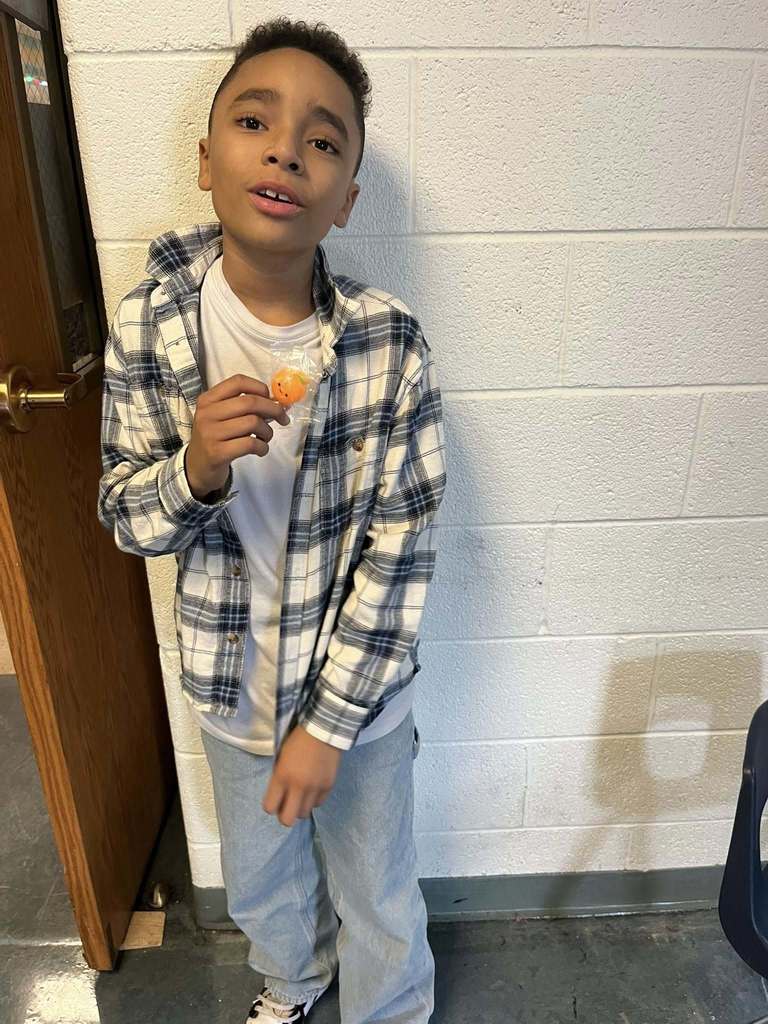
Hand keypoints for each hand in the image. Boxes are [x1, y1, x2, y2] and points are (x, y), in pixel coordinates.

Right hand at [185, 373, 290, 498]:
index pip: (238, 382)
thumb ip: (244, 407)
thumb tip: (277, 402)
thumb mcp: (221, 417)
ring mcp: (210, 433)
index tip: (271, 399)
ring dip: (268, 432)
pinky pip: (250, 444)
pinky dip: (263, 447)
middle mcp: (207, 413)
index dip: (260, 388)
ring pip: (253, 423)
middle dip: (273, 410)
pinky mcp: (217, 452)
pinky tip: (261, 450)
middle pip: (250, 402)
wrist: (197, 467)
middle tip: (282, 418)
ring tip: (265, 438)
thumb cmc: (215, 439)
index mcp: (208, 400)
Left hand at [262, 724, 343, 826]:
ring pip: (304, 814)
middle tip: (287, 805)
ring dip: (300, 807)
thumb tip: (279, 796)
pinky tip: (313, 789)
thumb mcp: (281, 759)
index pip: (270, 807)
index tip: (274, 800)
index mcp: (282, 777)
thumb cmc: (297, 742)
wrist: (322, 731)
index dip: (271, 806)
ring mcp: (314, 788)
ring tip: (301, 796)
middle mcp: (298, 786)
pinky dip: (314, 800)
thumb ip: (279, 779)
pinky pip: (318, 804)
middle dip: (284, 815)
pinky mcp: (328, 787)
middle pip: (287, 820)